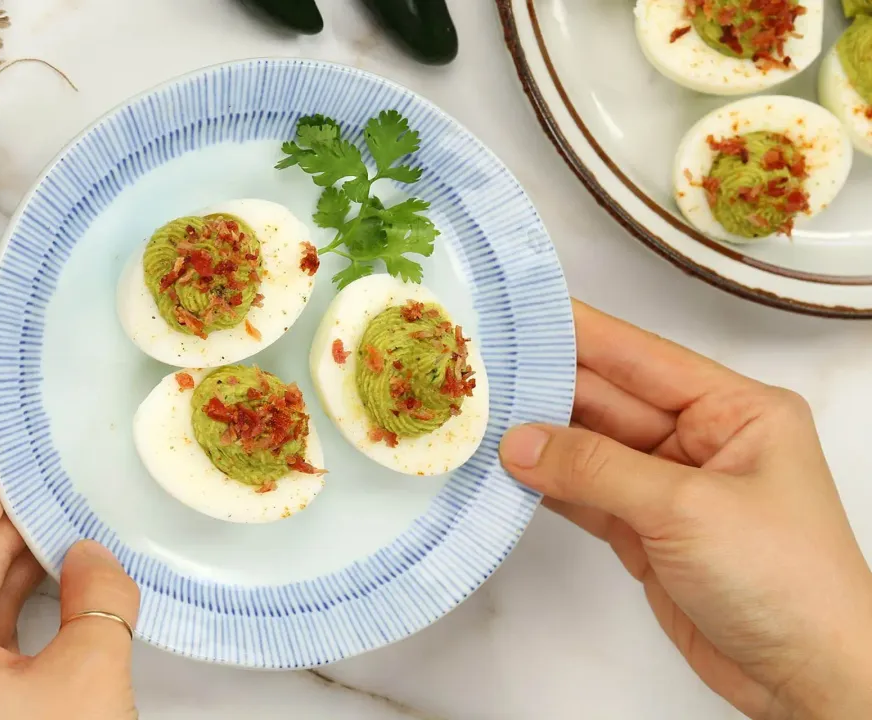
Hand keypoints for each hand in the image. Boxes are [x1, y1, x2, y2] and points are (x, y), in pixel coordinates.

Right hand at [501, 302, 871, 719]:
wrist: (806, 675)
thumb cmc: (785, 580)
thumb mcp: (688, 508)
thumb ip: (597, 469)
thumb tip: (520, 442)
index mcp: (734, 410)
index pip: (641, 357)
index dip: (580, 332)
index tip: (521, 312)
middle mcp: (701, 440)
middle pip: (608, 401)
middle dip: (546, 388)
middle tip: (480, 372)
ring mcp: (669, 487)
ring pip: (590, 449)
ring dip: (539, 440)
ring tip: (478, 417)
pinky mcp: (645, 531)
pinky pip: (586, 495)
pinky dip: (548, 486)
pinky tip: (507, 471)